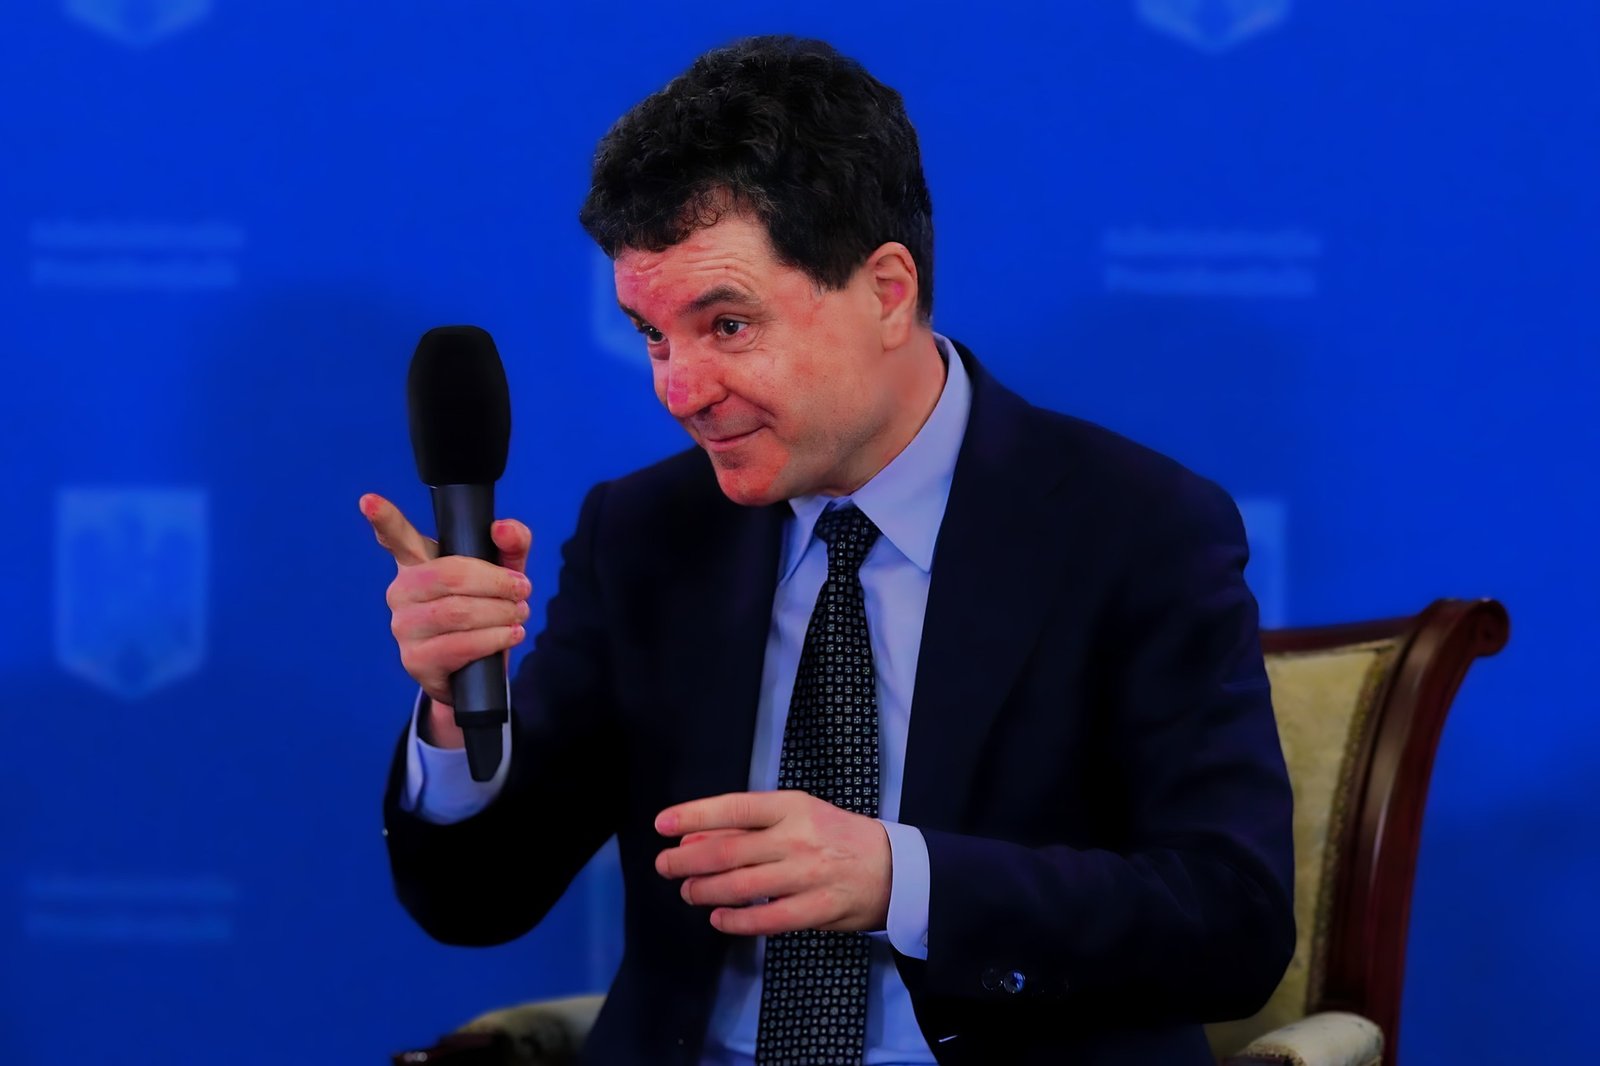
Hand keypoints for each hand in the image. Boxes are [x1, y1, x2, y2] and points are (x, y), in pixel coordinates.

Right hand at [360, 493, 531, 745]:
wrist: (478, 672)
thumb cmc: (485, 611)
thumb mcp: (505, 574)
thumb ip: (511, 545)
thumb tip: (502, 528)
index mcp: (418, 562)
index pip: (397, 537)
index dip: (383, 518)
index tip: (368, 501)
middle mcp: (402, 590)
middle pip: (450, 574)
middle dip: (496, 583)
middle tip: (523, 591)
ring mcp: (404, 626)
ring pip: (457, 611)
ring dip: (500, 613)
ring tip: (518, 615)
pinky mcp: (414, 660)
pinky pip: (458, 645)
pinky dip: (493, 639)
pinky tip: (510, 635)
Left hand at [653, 791, 891, 935]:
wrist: (894, 867)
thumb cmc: (835, 835)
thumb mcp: (797, 816)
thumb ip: (747, 828)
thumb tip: (692, 838)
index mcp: (792, 807)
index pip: (735, 808)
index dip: (694, 816)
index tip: (662, 824)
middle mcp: (798, 838)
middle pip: (729, 851)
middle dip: (687, 861)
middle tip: (665, 866)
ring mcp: (808, 875)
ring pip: (742, 886)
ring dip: (705, 891)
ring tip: (688, 892)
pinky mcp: (817, 909)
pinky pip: (767, 919)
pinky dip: (737, 921)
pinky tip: (719, 918)